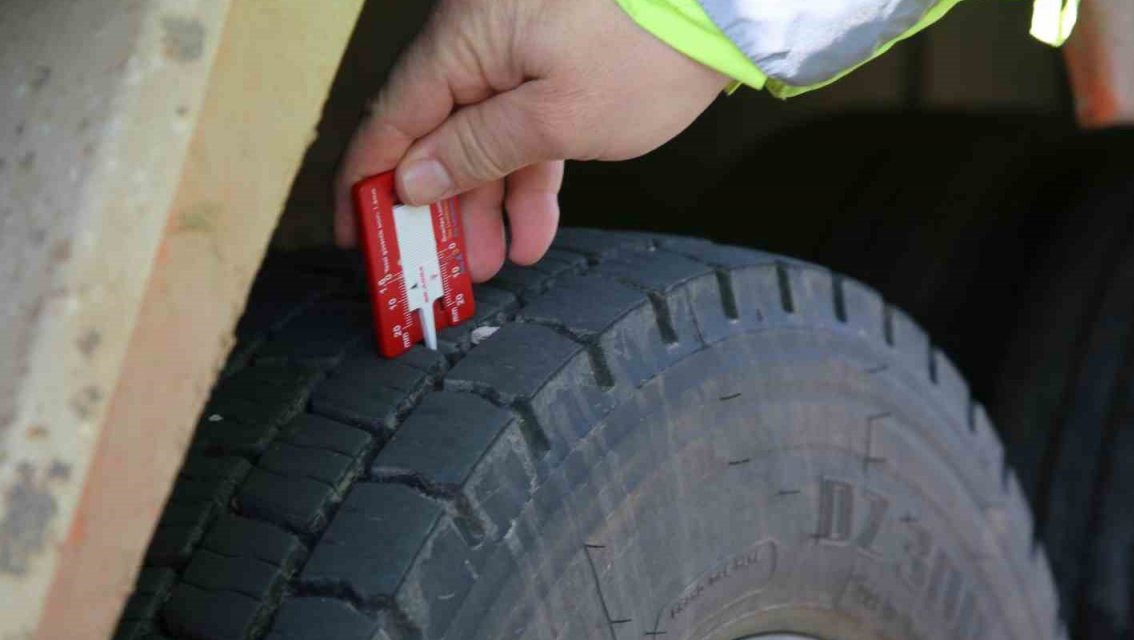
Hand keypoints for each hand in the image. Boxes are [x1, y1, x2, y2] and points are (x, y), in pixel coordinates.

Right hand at [334, 0, 726, 280]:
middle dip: (435, 210)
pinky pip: (523, 132)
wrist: (722, 12)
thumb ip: (476, 151)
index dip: (365, 186)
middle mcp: (478, 44)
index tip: (358, 239)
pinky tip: (529, 230)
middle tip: (434, 270)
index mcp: (462, 43)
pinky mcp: (553, 71)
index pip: (389, 122)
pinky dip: (525, 180)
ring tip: (485, 263)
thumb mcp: (557, 119)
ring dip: (483, 205)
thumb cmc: (647, 51)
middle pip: (432, 137)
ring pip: (480, 142)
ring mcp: (517, 56)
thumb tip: (411, 180)